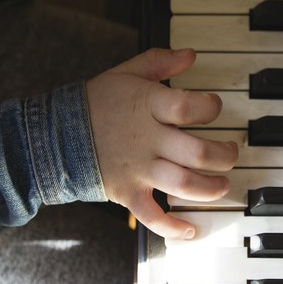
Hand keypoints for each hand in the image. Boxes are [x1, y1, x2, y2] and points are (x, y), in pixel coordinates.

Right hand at [86, 48, 237, 238]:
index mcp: (148, 107)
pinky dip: (173, 227)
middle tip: (230, 154)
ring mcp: (138, 169)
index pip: (191, 108)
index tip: (214, 108)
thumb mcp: (125, 73)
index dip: (211, 107)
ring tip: (221, 185)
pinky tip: (191, 229)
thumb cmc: (95, 102)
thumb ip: (159, 62)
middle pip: (198, 153)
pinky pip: (152, 216)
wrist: (52, 134)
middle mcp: (147, 140)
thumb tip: (189, 55)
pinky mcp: (127, 193)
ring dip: (211, 189)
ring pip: (184, 185)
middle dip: (224, 156)